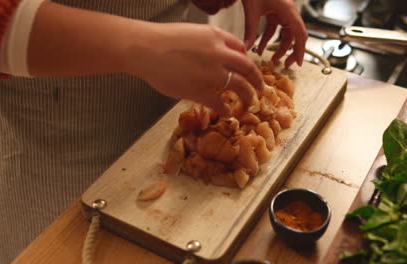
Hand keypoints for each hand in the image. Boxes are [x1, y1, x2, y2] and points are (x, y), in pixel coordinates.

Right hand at [128, 23, 263, 113]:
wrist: (145, 49)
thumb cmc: (161, 40)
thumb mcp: (190, 33)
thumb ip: (206, 42)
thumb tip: (214, 55)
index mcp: (216, 36)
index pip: (240, 48)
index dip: (245, 60)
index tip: (246, 69)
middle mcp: (220, 53)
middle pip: (248, 67)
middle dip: (257, 79)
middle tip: (261, 87)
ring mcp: (213, 73)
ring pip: (241, 86)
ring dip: (249, 96)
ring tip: (250, 103)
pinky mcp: (202, 90)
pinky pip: (222, 103)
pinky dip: (227, 109)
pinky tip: (228, 113)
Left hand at [242, 0, 307, 67]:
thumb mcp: (251, 11)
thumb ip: (250, 31)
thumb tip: (247, 49)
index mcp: (288, 9)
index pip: (299, 33)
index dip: (300, 49)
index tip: (298, 63)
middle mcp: (288, 10)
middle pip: (294, 35)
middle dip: (290, 51)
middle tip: (285, 65)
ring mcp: (281, 10)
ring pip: (285, 33)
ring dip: (278, 46)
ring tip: (270, 59)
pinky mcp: (274, 11)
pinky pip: (275, 28)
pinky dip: (268, 38)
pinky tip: (259, 47)